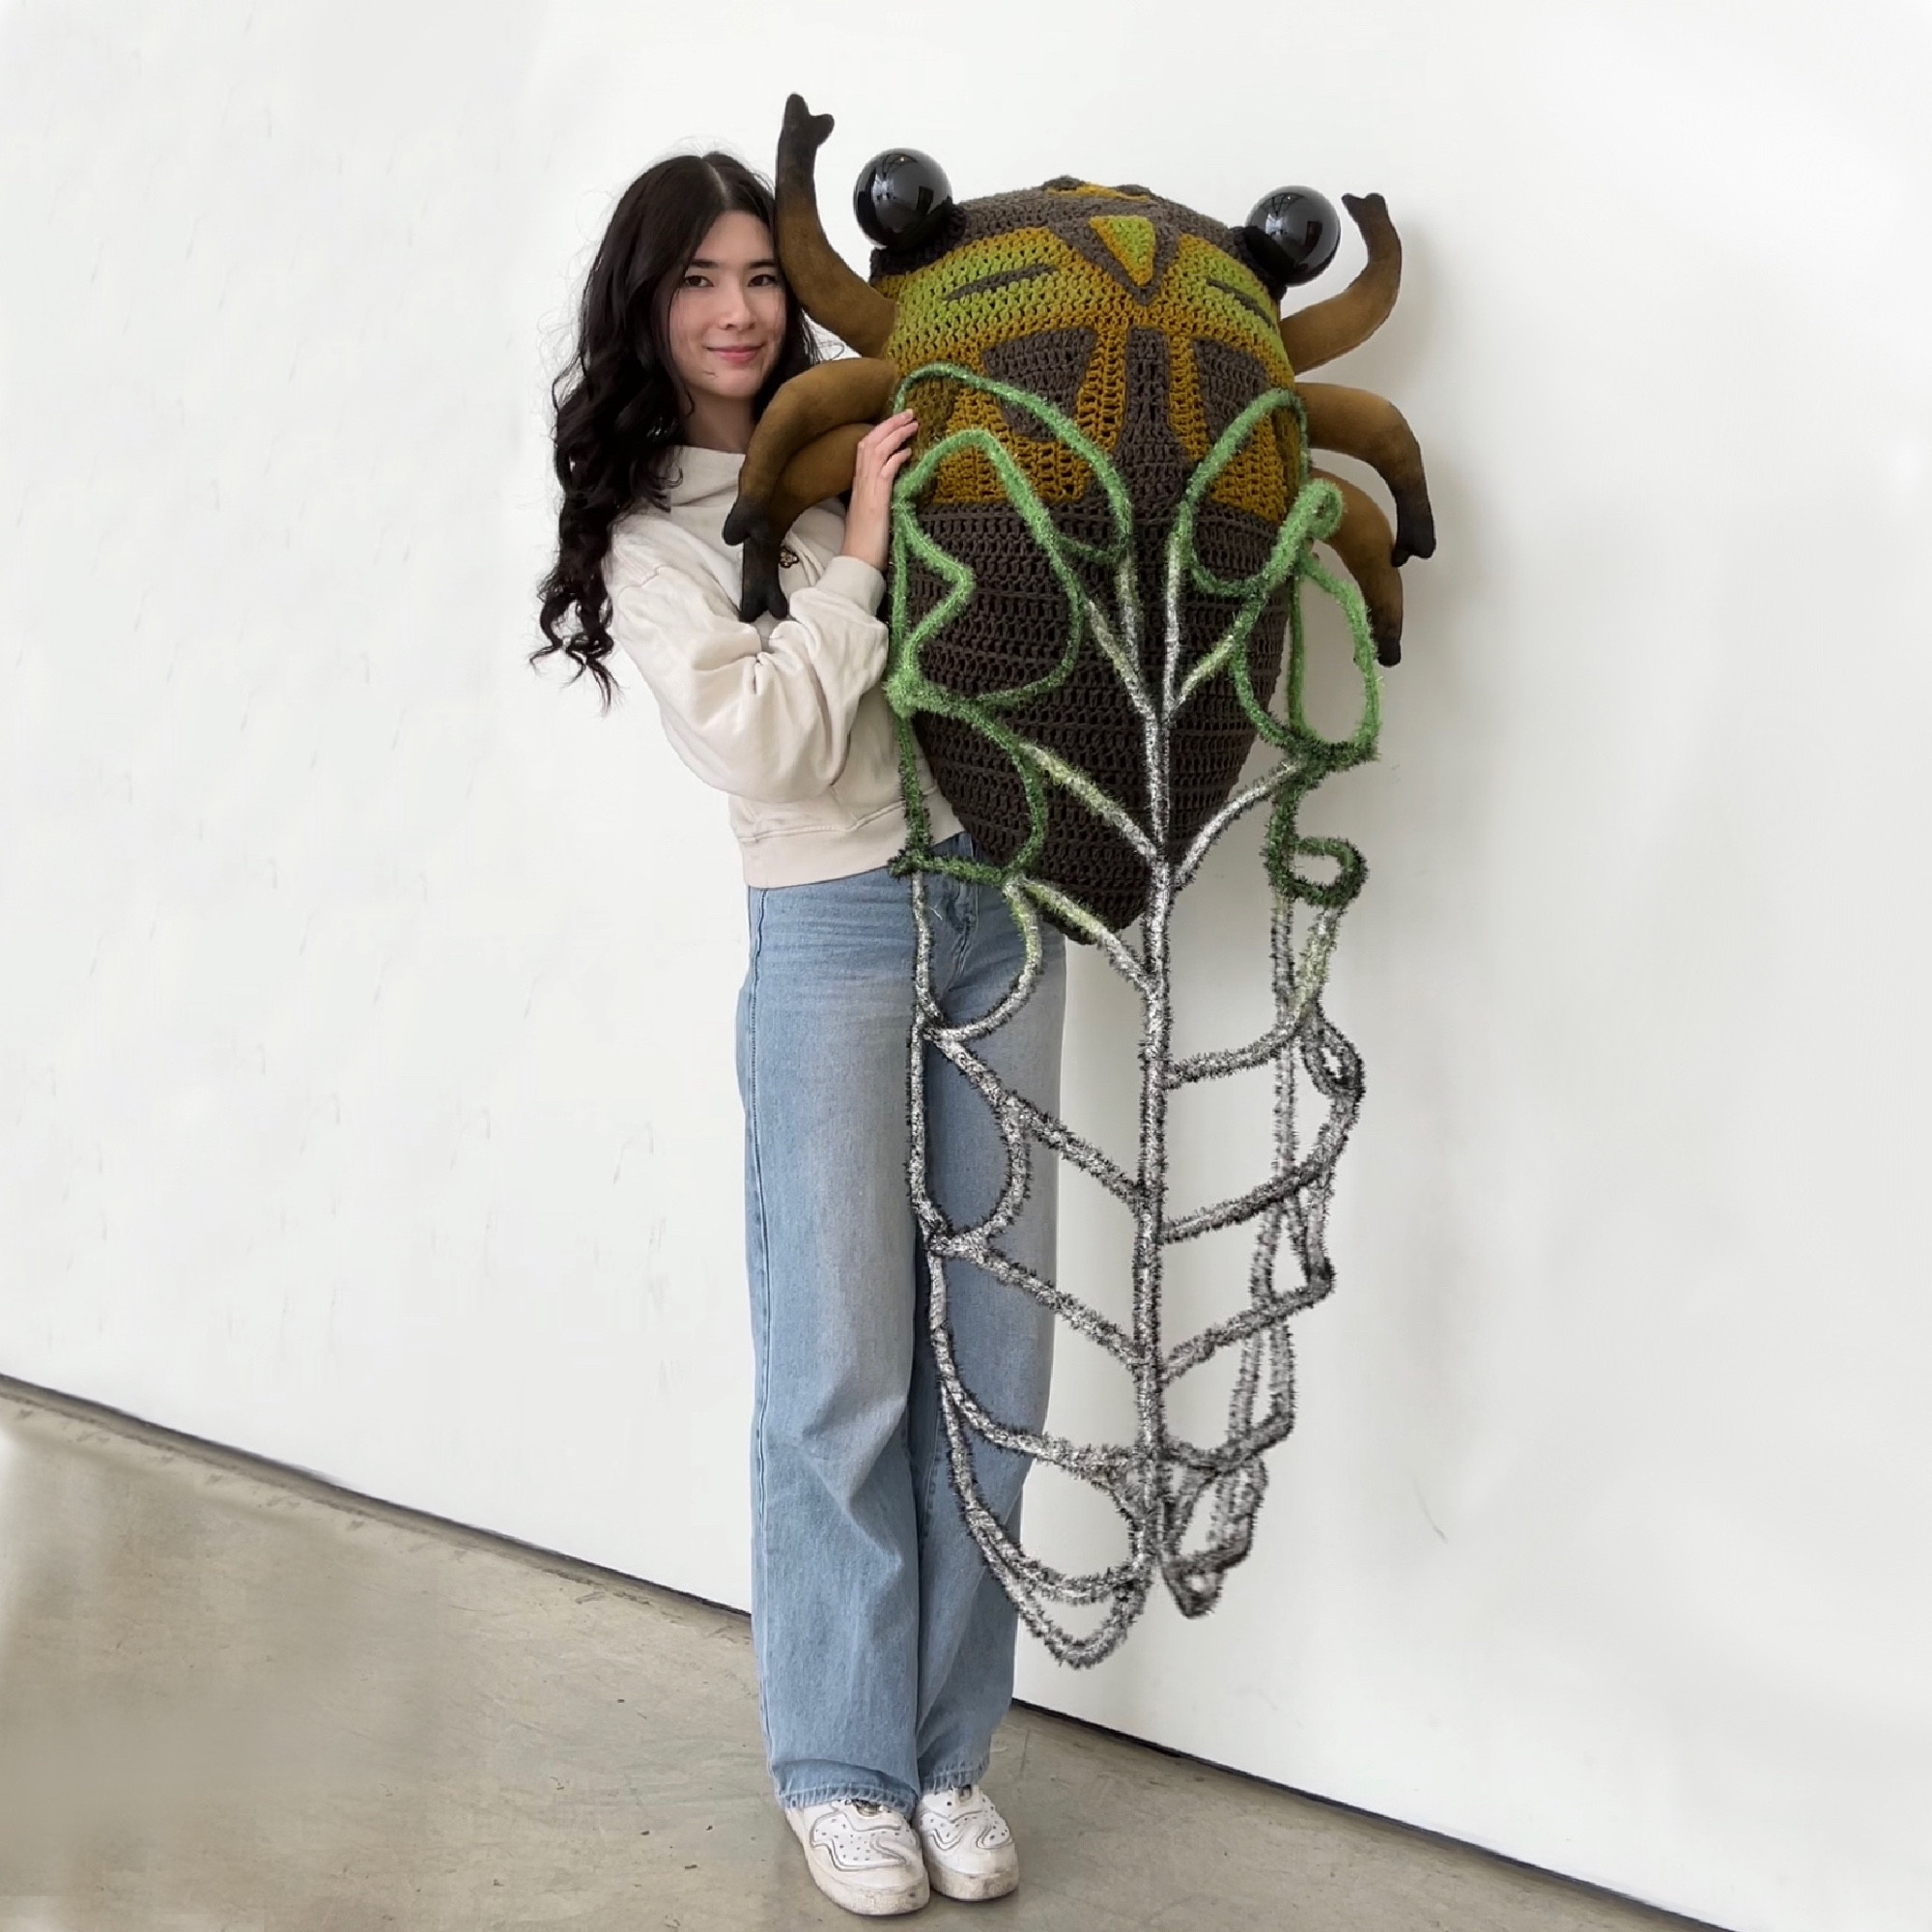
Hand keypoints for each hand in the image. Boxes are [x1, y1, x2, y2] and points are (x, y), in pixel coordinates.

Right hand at [839, 411, 917, 573]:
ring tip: (912, 424)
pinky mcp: (876, 501)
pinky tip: (908, 452)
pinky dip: (896, 458)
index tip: (899, 421)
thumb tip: (895, 483)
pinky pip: (885, 472)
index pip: (866, 448)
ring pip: (877, 450)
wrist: (857, 562)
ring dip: (895, 434)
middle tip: (909, 412)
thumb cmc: (867, 543)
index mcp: (859, 483)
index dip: (881, 431)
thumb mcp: (874, 512)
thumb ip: (881, 495)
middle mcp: (860, 482)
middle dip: (890, 424)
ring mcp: (867, 490)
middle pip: (870, 441)